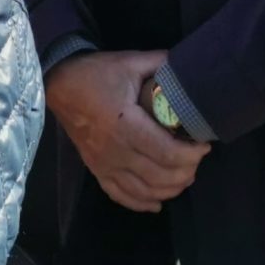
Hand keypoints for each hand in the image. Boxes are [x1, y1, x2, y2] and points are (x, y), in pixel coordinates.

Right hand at [45, 49, 207, 212]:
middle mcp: (115, 150)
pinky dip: (142, 203)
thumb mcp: (131, 61)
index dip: (191, 154)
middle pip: (159, 176)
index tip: (204, 145)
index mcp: (125, 124)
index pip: (166, 152)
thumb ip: (162, 63)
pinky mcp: (96, 170)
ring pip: (144, 191)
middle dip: (186, 172)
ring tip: (185, 176)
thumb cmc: (97, 73)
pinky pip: (120, 195)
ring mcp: (104, 164)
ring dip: (170, 189)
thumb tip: (190, 66)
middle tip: (198, 159)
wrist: (60, 84)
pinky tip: (157, 202)